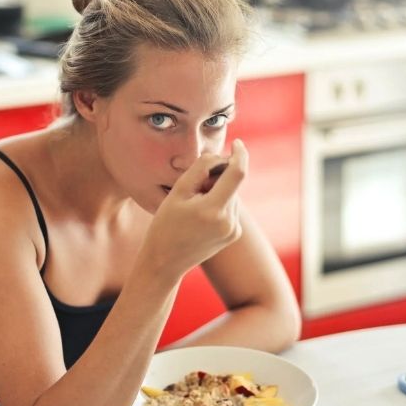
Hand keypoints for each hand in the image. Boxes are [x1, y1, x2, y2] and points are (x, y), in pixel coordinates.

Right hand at [140, 139, 248, 281]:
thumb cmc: (166, 224)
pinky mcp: (234, 234)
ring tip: (194, 206)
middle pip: (233, 184)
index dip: (240, 154)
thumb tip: (221, 156)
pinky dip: (219, 203)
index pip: (237, 173)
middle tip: (195, 188)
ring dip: (218, 191)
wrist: (165, 261)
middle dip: (219, 177)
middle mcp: (228, 221)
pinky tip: (201, 216)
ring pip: (232, 195)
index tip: (238, 143)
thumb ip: (201, 168)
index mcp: (213, 209)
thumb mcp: (178, 192)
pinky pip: (231, 208)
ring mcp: (233, 230)